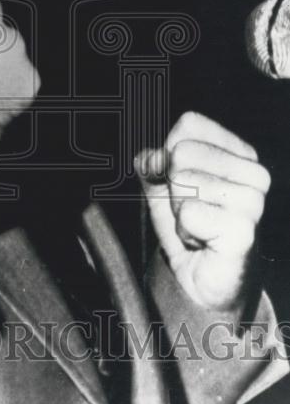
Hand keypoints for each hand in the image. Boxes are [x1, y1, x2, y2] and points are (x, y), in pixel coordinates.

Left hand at [137, 111, 270, 311]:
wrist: (204, 279)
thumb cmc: (190, 226)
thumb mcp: (162, 185)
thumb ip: (152, 162)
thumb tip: (148, 158)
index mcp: (239, 152)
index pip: (190, 125)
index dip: (168, 152)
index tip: (177, 181)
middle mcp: (254, 172)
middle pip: (182, 152)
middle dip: (172, 187)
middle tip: (191, 210)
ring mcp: (253, 201)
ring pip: (183, 182)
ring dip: (179, 212)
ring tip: (198, 227)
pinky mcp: (244, 230)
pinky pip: (188, 213)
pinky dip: (184, 231)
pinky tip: (203, 241)